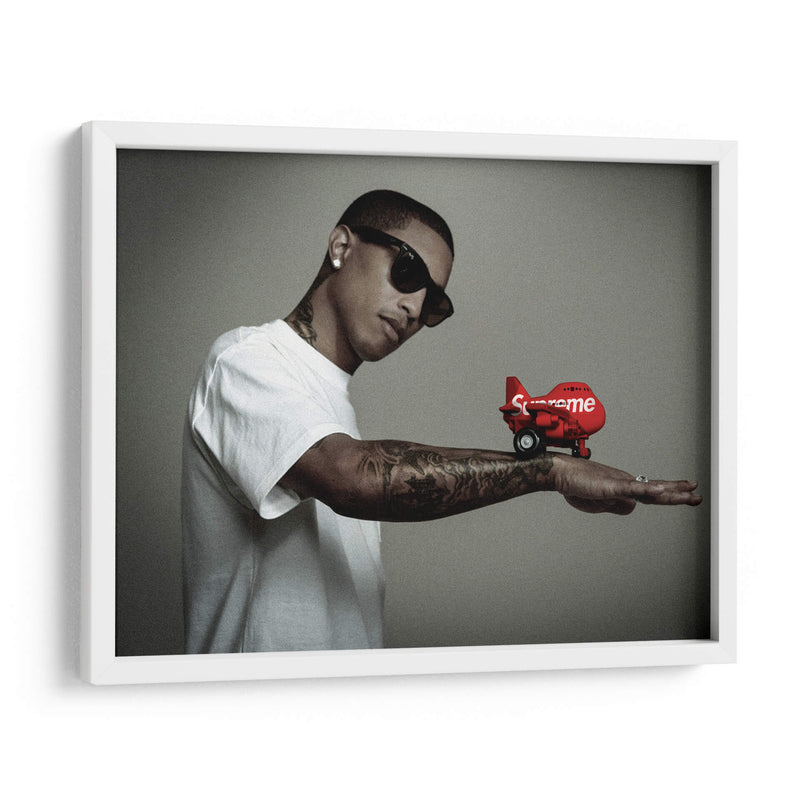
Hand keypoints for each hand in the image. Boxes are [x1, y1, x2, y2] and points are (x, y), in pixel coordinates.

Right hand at [550, 454, 702, 514]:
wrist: (561, 473)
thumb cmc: (576, 486)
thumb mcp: (599, 504)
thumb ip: (617, 506)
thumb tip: (632, 506)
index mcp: (623, 488)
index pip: (652, 493)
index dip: (671, 493)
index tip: (688, 493)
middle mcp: (625, 482)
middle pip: (657, 489)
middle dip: (679, 492)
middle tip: (698, 494)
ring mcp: (619, 483)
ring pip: (649, 489)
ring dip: (668, 492)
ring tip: (689, 493)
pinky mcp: (611, 485)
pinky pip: (631, 488)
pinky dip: (645, 490)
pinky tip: (658, 491)